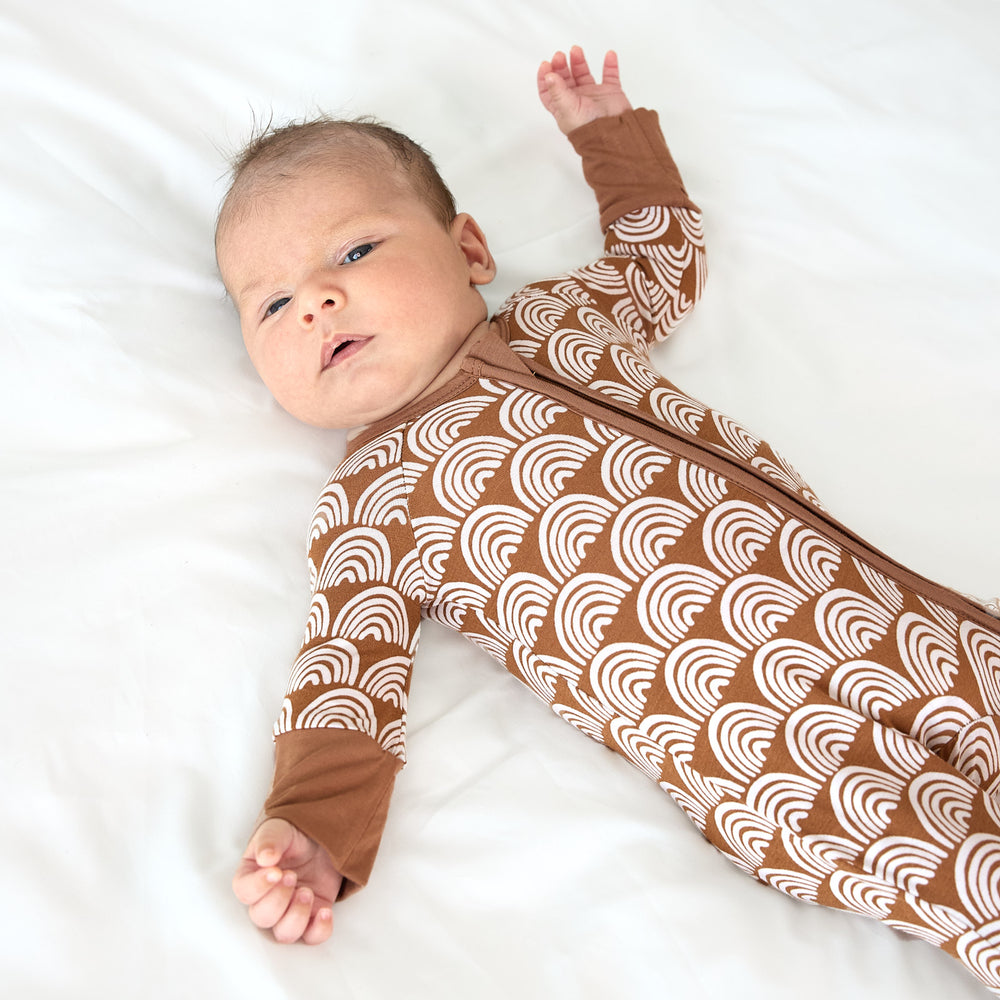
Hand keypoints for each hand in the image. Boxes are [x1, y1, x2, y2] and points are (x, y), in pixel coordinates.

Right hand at [232, 817, 343, 943]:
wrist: (321, 836)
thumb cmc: (293, 833)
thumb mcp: (280, 829)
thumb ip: (270, 840)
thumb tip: (265, 858)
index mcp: (252, 877)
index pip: (245, 892)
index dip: (258, 887)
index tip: (275, 872)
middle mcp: (267, 899)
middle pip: (262, 917)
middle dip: (278, 900)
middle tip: (292, 876)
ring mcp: (290, 910)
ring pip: (284, 933)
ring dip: (296, 917)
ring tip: (308, 891)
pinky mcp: (312, 916)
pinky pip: (312, 937)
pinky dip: (319, 930)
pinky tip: (325, 911)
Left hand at [537, 46, 632, 134]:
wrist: (613, 134)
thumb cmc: (589, 129)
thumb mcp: (567, 110)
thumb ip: (557, 92)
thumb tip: (548, 76)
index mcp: (563, 107)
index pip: (549, 91)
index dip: (545, 78)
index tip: (546, 65)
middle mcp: (577, 100)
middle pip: (565, 78)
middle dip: (561, 66)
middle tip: (560, 56)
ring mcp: (593, 96)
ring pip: (583, 74)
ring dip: (579, 61)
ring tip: (576, 50)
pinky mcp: (610, 93)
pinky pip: (610, 75)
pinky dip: (610, 64)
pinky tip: (609, 55)